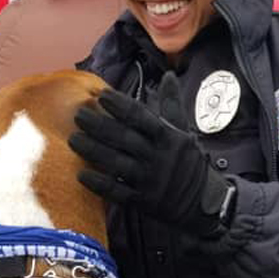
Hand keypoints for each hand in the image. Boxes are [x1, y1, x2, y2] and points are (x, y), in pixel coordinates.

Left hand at [69, 72, 230, 235]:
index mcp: (167, 137)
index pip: (140, 117)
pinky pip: (118, 192)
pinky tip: (82, 175)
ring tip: (73, 139)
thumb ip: (173, 103)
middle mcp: (156, 156)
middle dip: (99, 126)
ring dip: (93, 151)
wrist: (205, 202)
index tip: (101, 96)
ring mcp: (149, 180)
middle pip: (124, 138)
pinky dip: (100, 184)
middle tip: (78, 115)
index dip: (120, 106)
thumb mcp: (184, 130)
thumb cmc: (189, 162)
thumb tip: (168, 75)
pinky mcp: (143, 201)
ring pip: (117, 163)